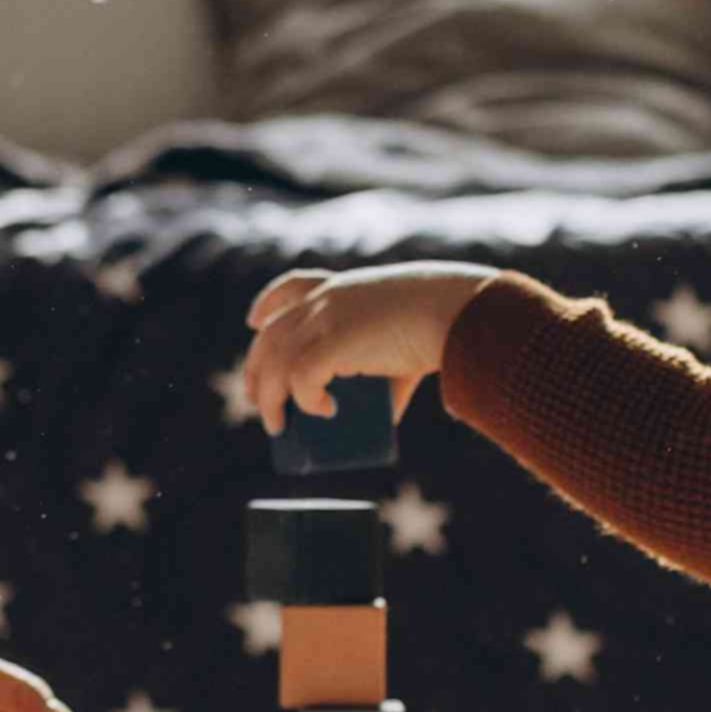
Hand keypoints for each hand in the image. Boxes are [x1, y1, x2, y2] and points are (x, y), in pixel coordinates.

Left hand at [239, 262, 497, 439]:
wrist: (458, 312)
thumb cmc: (442, 323)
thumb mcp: (405, 339)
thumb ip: (391, 376)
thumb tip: (385, 421)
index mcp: (343, 288)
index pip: (292, 287)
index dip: (267, 304)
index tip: (253, 322)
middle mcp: (327, 298)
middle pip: (271, 333)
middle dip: (255, 368)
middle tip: (255, 401)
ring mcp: (328, 317)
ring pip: (277, 360)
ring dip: (269, 397)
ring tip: (277, 424)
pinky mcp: (336, 341)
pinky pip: (301, 375)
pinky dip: (305, 399)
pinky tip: (321, 412)